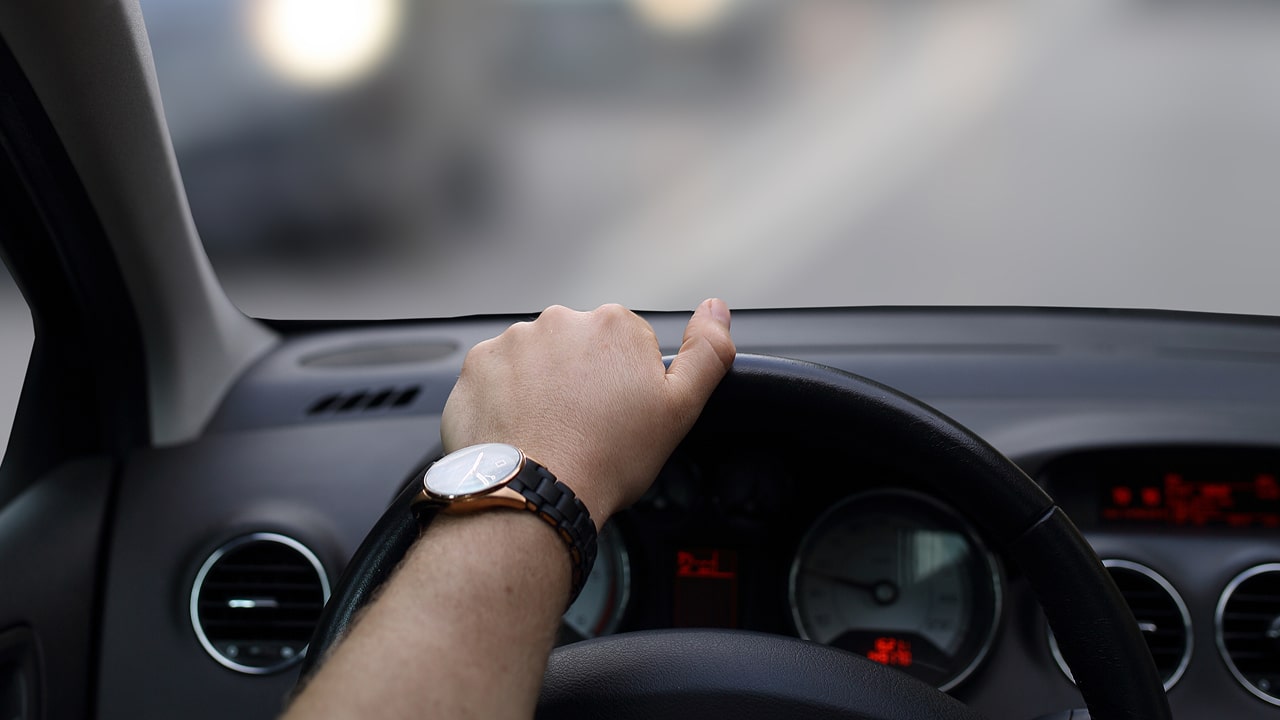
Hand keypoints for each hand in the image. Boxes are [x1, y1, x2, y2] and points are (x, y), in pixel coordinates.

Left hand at [440, 299, 734, 524]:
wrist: (535, 492)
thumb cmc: (608, 458)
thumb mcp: (680, 409)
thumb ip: (708, 352)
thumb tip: (716, 308)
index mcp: (614, 324)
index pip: (624, 346)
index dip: (625, 385)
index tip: (618, 416)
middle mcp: (560, 320)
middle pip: (578, 348)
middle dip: (582, 380)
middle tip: (585, 428)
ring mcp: (513, 341)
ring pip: (536, 362)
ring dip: (543, 388)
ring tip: (550, 434)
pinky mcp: (476, 366)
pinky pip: (496, 378)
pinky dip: (506, 399)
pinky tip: (520, 431)